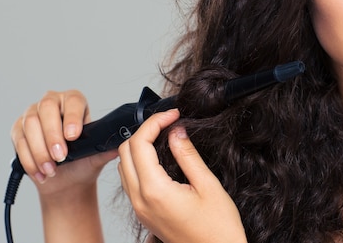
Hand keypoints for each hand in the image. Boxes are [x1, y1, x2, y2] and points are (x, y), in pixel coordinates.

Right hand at [11, 90, 116, 196]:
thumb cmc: (83, 163)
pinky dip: (29, 160)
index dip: (72, 117)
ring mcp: (33, 114)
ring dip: (40, 151)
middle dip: (52, 135)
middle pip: (47, 108)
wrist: (66, 180)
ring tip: (52, 170)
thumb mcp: (96, 157)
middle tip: (61, 157)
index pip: (73, 101)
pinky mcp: (18, 130)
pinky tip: (41, 173)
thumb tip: (118, 146)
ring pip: (30, 124)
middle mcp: (53, 102)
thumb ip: (106, 150)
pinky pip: (19, 140)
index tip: (73, 136)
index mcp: (75, 102)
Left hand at [118, 109, 246, 242]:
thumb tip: (176, 131)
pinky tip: (160, 157)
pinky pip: (131, 181)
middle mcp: (141, 200)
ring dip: (140, 146)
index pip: (140, 144)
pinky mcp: (144, 213)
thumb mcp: (208, 185)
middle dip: (145, 131)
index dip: (155, 122)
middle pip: (125, 151)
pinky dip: (140, 162)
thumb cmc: (218, 228)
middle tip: (169, 122)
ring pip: (124, 166)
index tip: (173, 114)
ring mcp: (140, 208)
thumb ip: (188, 155)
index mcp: (155, 191)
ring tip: (165, 136)